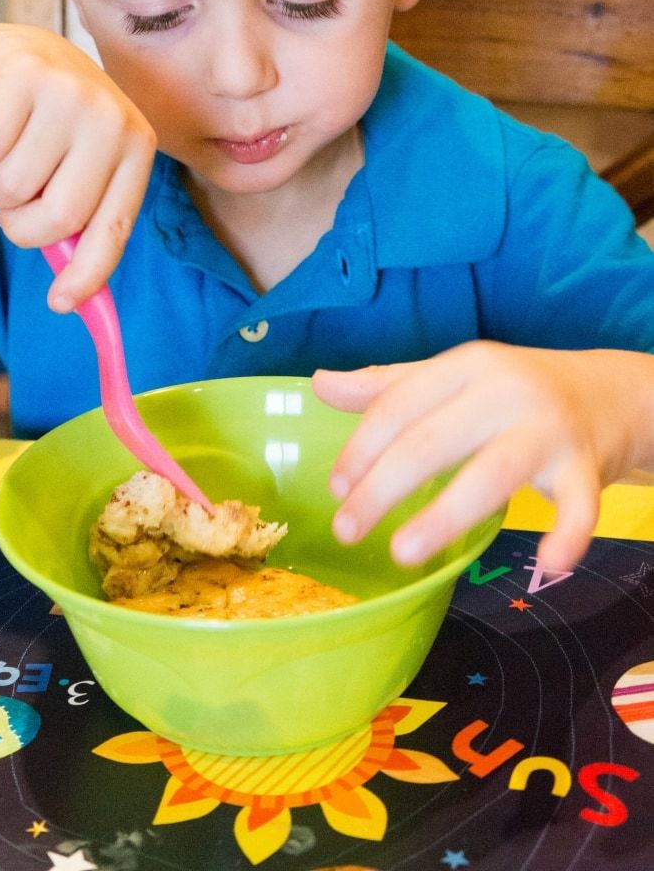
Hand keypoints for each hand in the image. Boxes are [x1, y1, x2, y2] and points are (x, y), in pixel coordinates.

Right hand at [0, 25, 155, 310]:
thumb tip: (72, 301)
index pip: (113, 226)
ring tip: (8, 160)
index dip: (87, 273)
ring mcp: (71, 91)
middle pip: (59, 216)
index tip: (60, 305)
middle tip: (15, 210)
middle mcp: (113, 116)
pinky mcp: (23, 74)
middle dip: (22, 228)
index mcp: (139, 146)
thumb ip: (85, 225)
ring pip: (14, 188)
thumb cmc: (57, 130)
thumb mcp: (84, 168)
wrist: (23, 54)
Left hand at [312, 342, 643, 572]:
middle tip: (346, 531)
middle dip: (381, 489)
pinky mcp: (587, 467)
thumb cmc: (515, 389)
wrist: (610, 393)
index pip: (399, 406)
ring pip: (491, 474)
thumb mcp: (452, 377)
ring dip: (443, 516)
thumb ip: (387, 386)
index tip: (336, 489)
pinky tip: (547, 564)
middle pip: (431, 441)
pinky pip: (581, 505)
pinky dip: (568, 535)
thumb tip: (319, 384)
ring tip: (401, 553)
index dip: (360, 449)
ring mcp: (548, 429)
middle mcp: (506, 391)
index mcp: (467, 365)